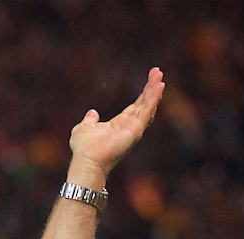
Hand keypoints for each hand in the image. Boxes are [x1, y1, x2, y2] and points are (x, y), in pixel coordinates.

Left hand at [67, 67, 163, 183]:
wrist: (87, 160)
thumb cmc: (84, 148)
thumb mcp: (84, 127)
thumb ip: (90, 120)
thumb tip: (92, 113)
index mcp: (119, 125)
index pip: (135, 106)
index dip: (143, 94)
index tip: (149, 79)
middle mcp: (129, 127)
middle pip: (144, 104)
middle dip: (151, 88)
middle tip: (158, 72)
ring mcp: (134, 129)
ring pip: (148, 106)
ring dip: (155, 91)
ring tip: (160, 76)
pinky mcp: (135, 130)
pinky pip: (146, 111)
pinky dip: (153, 99)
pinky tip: (159, 87)